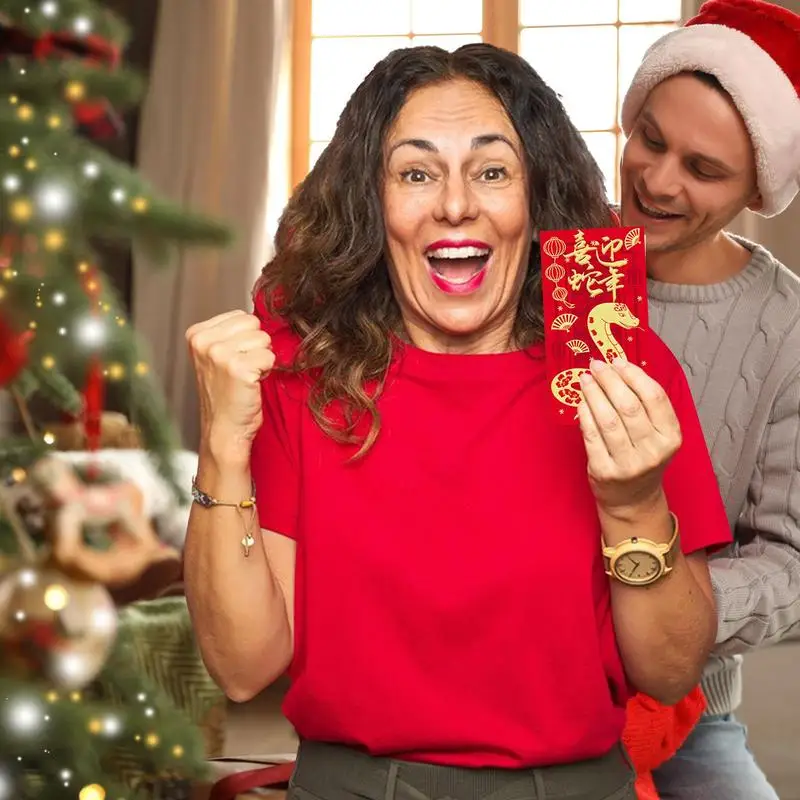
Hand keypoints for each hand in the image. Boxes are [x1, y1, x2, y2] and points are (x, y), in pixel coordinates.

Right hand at [186, 310, 274, 459]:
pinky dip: (266, 372)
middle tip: (242, 371)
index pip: (241, 316)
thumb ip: (232, 333)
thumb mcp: (218, 356)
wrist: (224, 430)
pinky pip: (270, 357)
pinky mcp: (237, 368)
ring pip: (264, 339)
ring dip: (261, 360)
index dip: (246, 340)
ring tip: (246, 378)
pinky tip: (251, 385)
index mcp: (196, 334)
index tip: (233, 362)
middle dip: (255, 347)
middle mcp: (204, 341)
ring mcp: (219, 354)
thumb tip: (263, 313)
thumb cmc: (227, 395)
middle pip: (254, 324)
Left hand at [577, 357, 681, 517]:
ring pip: (608, 419)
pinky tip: (580, 400)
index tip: (617, 361)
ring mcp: (628, 464)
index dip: (634, 375)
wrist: (633, 499)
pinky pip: (591, 435)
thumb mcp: (657, 434)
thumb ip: (645, 406)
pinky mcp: (604, 471)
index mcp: (671, 437)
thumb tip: (620, 367)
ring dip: (594, 393)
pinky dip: (584, 414)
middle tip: (596, 365)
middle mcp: (653, 451)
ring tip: (585, 379)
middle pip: (628, 406)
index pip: (654, 397)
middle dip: (610, 380)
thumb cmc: (643, 458)